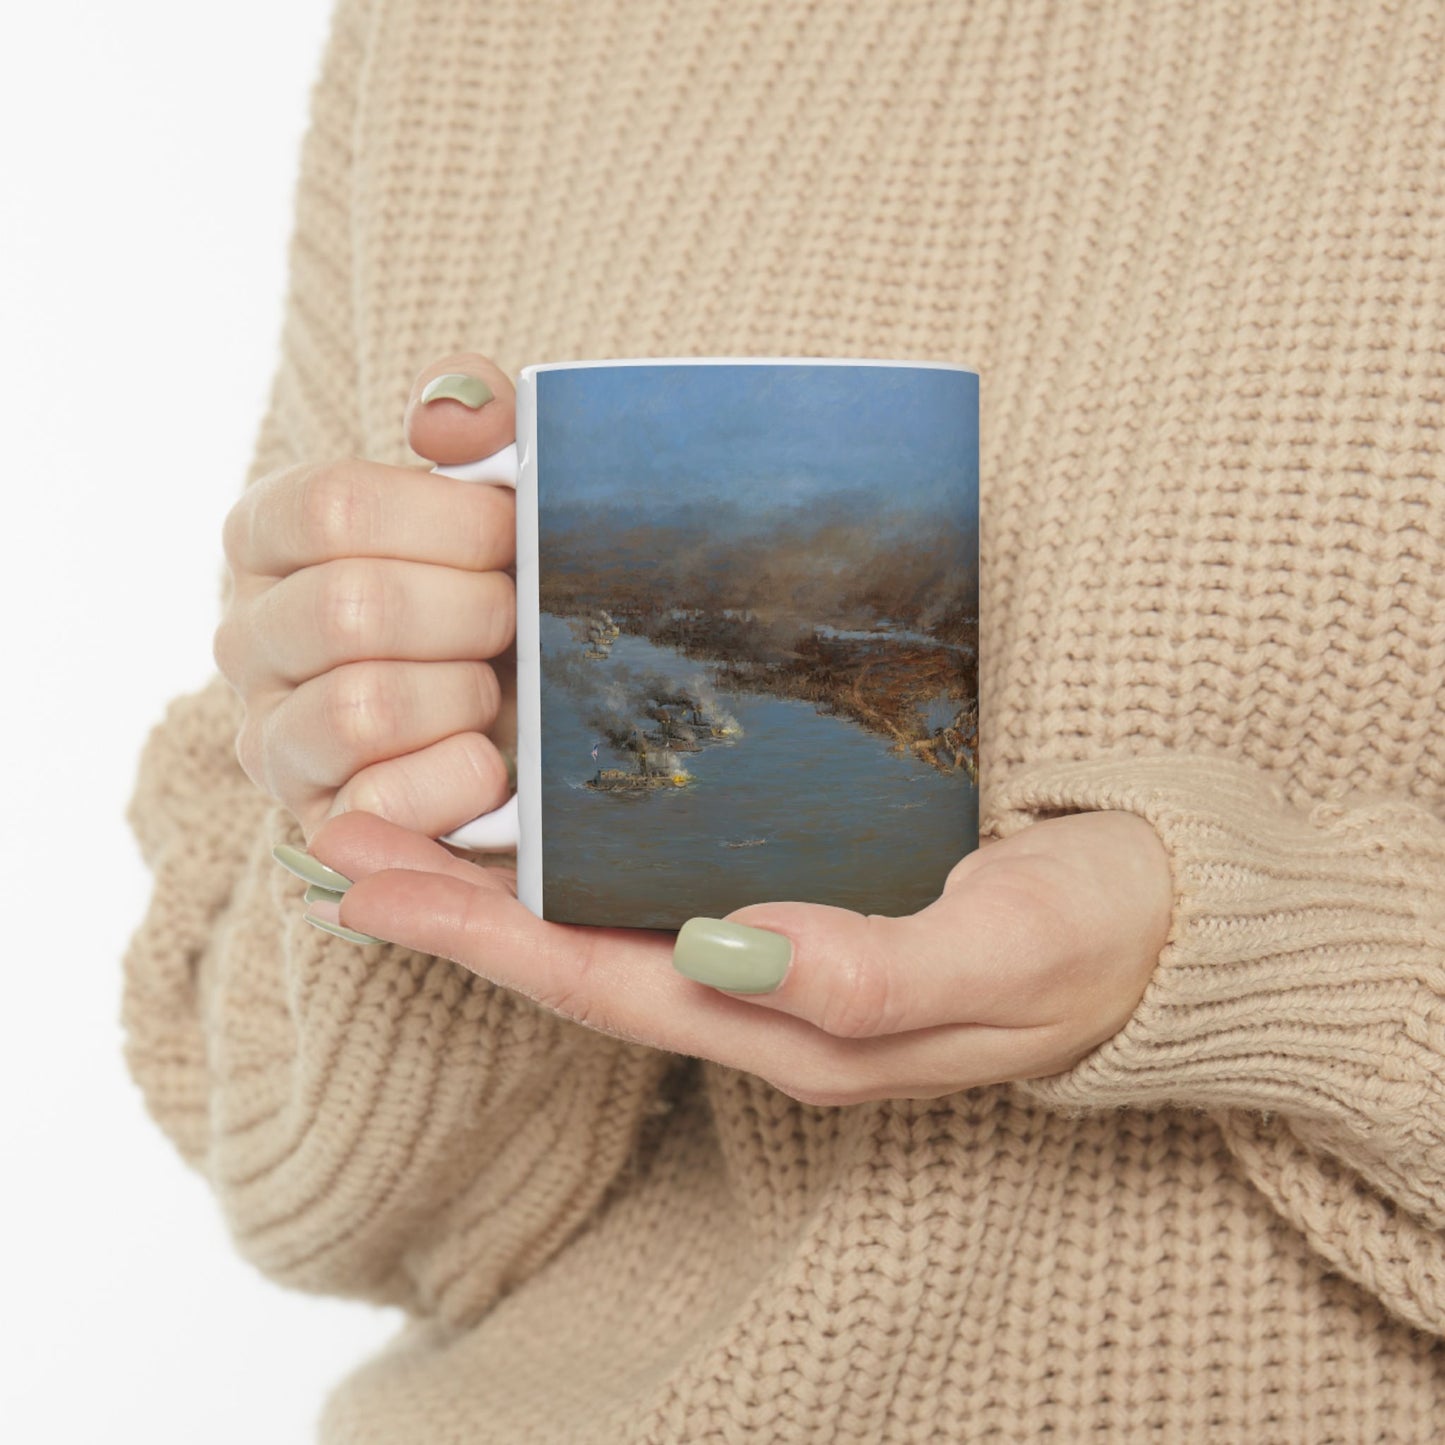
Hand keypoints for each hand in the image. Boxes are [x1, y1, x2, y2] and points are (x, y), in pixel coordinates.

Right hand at [215, 353, 519, 840]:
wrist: (527, 715)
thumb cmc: (500, 587)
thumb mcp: (496, 491)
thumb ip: (477, 421)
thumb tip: (446, 417)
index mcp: (270, 536)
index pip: (333, 507)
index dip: (451, 522)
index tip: (512, 534)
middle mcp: (247, 636)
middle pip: (352, 608)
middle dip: (472, 613)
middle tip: (515, 618)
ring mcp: (271, 737)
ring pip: (361, 708)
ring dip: (464, 695)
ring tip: (494, 689)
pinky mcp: (317, 822)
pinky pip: (381, 803)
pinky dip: (460, 778)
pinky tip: (491, 760)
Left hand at [299, 808, 1172, 1103]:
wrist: (1164, 925)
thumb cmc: (1093, 934)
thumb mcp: (1006, 951)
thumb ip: (875, 969)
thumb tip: (732, 952)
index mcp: (798, 1024)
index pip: (603, 985)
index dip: (479, 939)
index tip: (368, 883)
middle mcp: (767, 1002)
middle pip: (576, 962)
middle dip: (453, 909)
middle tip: (338, 838)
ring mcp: (780, 962)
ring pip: (607, 932)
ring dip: (501, 886)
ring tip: (403, 826)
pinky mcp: (803, 912)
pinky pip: (661, 899)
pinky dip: (581, 865)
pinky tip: (544, 825)